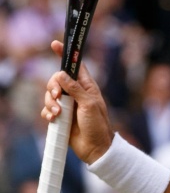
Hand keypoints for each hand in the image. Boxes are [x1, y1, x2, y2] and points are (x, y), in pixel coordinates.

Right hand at [41, 40, 113, 163]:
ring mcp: (67, 105)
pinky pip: (48, 109)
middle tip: (57, 96)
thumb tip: (61, 75)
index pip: (75, 66)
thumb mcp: (89, 105)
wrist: (95, 148)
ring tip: (58, 113)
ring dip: (50, 103)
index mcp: (87, 87)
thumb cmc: (98, 125)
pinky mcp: (60, 116)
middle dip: (52, 86)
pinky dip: (48, 113)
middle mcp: (76, 93)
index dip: (66, 55)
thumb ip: (75, 89)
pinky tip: (54, 119)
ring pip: (50, 95)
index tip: (55, 44)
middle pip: (57, 80)